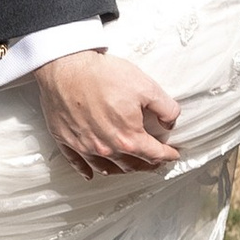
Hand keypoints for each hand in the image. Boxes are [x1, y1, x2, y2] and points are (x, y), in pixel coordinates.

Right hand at [34, 51, 181, 176]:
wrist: (66, 66)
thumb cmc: (103, 74)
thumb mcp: (146, 86)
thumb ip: (166, 108)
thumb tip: (170, 122)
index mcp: (128, 137)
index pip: (154, 153)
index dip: (167, 154)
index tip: (173, 154)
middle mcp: (107, 148)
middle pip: (131, 164)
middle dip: (147, 164)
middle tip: (154, 162)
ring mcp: (84, 146)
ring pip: (106, 167)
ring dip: (121, 169)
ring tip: (128, 166)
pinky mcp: (66, 140)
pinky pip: (77, 163)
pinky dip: (86, 170)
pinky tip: (91, 173)